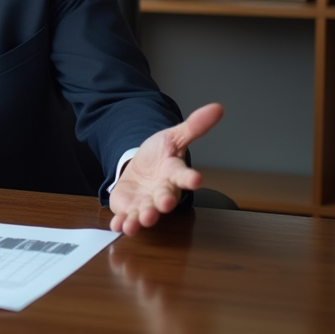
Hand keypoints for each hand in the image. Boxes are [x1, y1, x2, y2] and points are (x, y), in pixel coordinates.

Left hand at [109, 103, 224, 235]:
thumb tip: (218, 107)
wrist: (140, 168)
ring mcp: (146, 203)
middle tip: (163, 205)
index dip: (191, 178)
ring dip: (141, 219)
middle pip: (165, 198)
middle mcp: (162, 192)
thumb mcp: (173, 136)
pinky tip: (117, 225)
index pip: (185, 176)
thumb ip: (194, 126)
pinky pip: (126, 218)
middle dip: (163, 203)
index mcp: (174, 174)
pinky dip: (121, 223)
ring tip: (135, 224)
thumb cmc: (160, 156)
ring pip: (146, 213)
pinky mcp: (130, 209)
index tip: (197, 179)